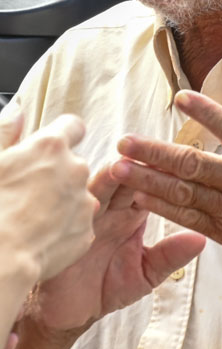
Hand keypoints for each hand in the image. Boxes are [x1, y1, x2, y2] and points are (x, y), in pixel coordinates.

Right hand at [0, 114, 94, 281]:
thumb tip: (17, 110)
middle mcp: (75, 169)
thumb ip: (4, 131)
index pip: (72, 126)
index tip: (50, 148)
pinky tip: (37, 238)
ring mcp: (84, 201)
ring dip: (60, 202)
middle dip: (55, 175)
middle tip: (25, 193)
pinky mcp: (87, 231)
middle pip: (72, 165)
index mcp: (50, 148)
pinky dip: (62, 229)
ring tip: (29, 219)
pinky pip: (77, 225)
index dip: (62, 135)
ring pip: (76, 196)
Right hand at [30, 166, 205, 332]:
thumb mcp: (145, 273)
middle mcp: (108, 211)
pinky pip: (66, 218)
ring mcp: (82, 219)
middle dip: (134, 166)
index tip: (180, 160)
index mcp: (131, 215)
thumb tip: (201, 240)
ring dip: (105, 180)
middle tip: (147, 153)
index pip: (151, 186)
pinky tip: (88, 203)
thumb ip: (169, 256)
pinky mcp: (60, 235)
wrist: (68, 313)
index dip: (163, 174)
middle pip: (124, 180)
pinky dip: (77, 209)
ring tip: (117, 169)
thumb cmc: (107, 287)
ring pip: (94, 192)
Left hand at [113, 71, 221, 324]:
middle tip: (124, 142)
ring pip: (185, 195)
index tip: (180, 98)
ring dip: (149, 182)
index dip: (207, 114)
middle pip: (196, 166)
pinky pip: (190, 219)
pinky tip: (139, 197)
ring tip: (118, 169)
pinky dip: (163, 208)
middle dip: (156, 154)